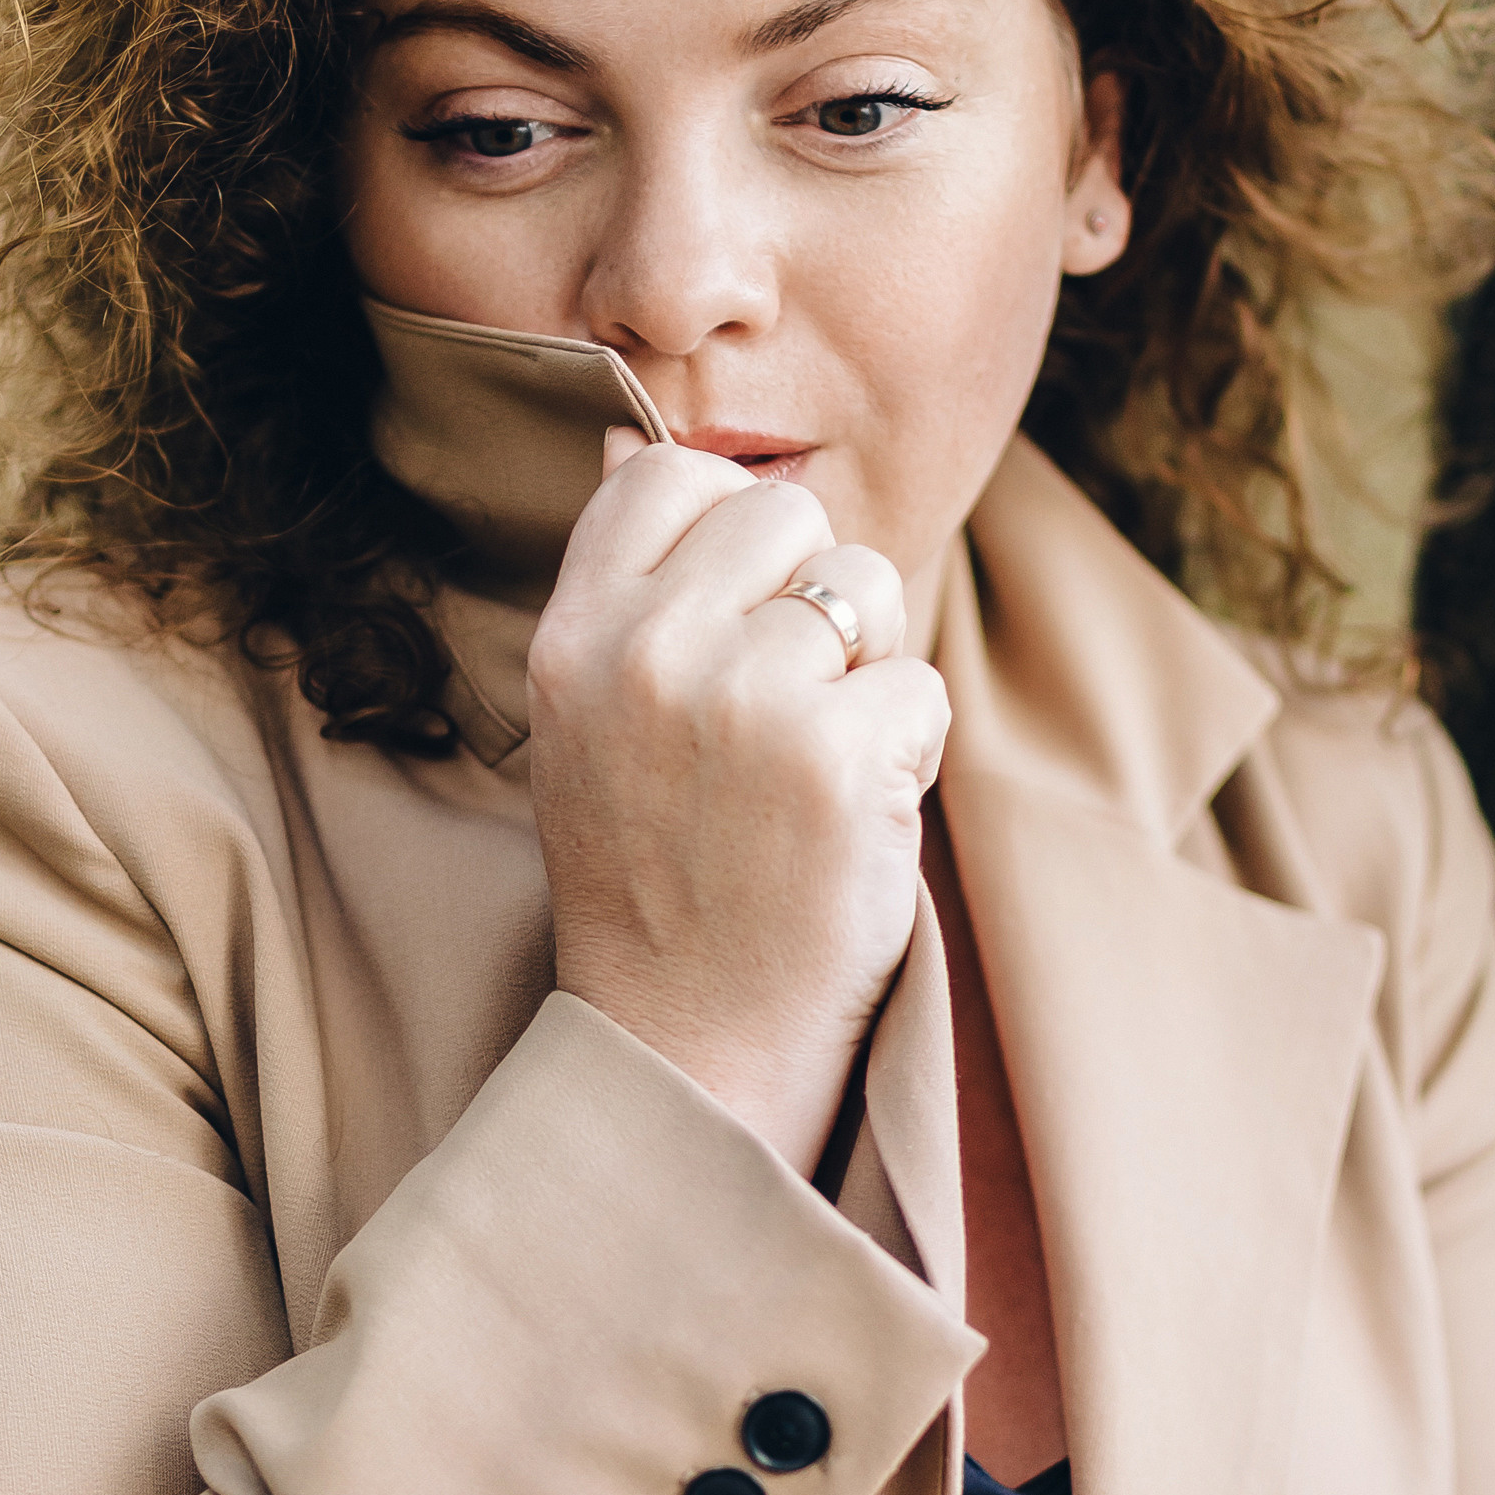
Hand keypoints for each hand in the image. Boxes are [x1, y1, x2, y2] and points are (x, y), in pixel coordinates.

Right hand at [526, 431, 950, 1177]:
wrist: (691, 1049)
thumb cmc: (658, 880)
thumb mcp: (588, 724)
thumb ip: (625, 595)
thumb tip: (640, 446)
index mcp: (574, 638)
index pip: (668, 474)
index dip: (729, 526)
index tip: (738, 610)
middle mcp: (648, 654)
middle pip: (787, 514)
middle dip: (813, 596)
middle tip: (786, 710)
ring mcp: (745, 702)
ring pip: (867, 591)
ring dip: (866, 677)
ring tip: (809, 776)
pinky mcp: (840, 759)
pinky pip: (920, 687)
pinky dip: (908, 754)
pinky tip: (848, 824)